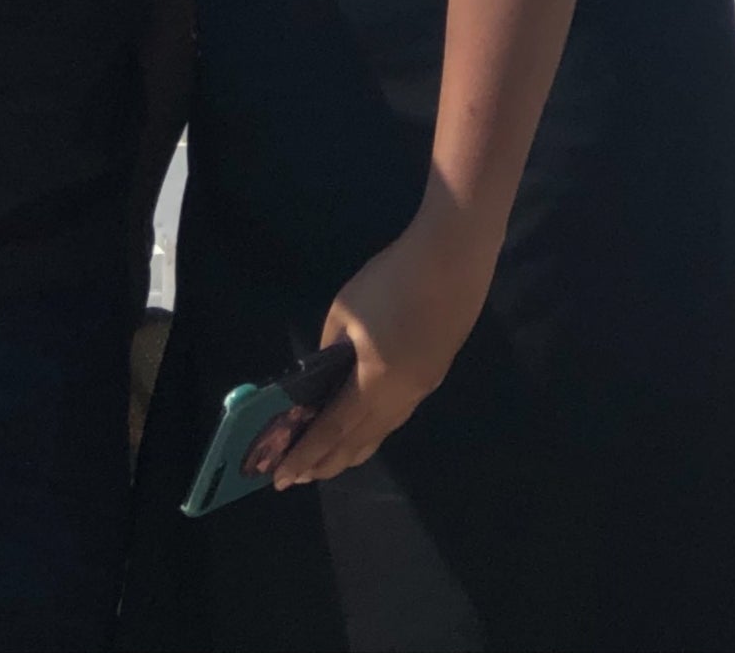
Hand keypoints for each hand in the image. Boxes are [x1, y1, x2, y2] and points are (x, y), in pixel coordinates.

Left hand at [250, 214, 489, 487]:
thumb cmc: (393, 278)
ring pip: (382, 432)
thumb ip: (330, 349)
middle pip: (360, 441)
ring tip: (327, 462)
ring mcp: (422, 387)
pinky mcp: (434, 373)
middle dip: (326, 463)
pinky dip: (372, 430)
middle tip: (298, 478)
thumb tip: (325, 374)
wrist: (453, 257)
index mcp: (375, 382)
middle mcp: (401, 396)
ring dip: (352, 451)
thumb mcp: (346, 310)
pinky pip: (396, 415)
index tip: (280, 477)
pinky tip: (362, 428)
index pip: (333, 430)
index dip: (306, 455)